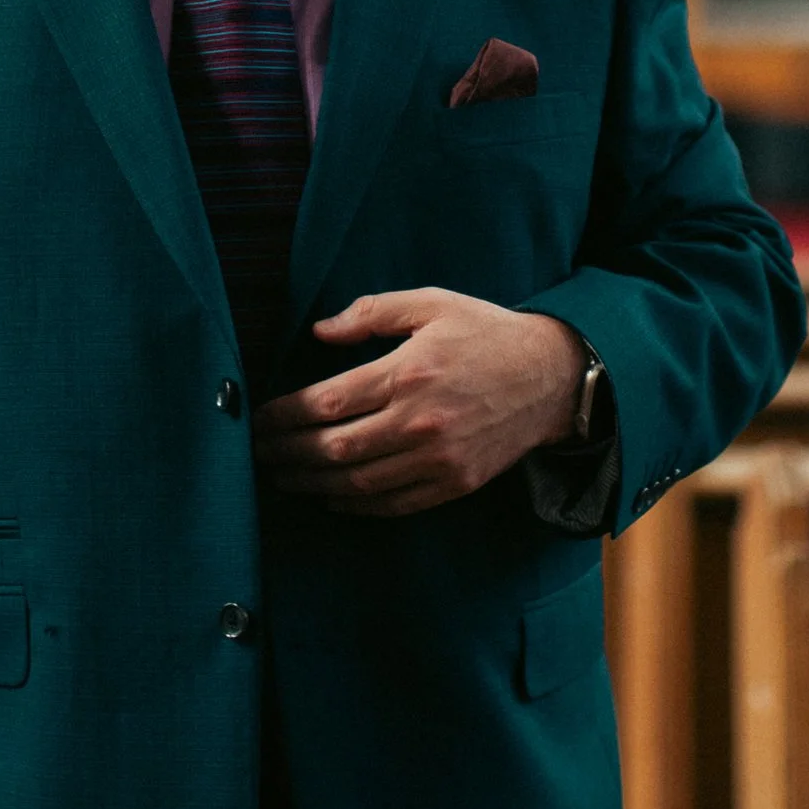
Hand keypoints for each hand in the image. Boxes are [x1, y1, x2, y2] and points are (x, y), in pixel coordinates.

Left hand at [252, 289, 588, 516]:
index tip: (260, 419)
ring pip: (358, 482)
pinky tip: (331, 496)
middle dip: (287, 454)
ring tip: (283, 477)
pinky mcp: (454, 483)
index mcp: (408, 372)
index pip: (327, 402)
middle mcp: (419, 421)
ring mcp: (438, 458)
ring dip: (312, 483)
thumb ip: (370, 313)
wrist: (551, 377)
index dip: (285, 416)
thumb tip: (319, 331)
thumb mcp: (431, 303)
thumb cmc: (485, 332)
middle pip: (334, 448)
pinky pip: (393, 504)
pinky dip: (356, 505)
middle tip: (258, 454)